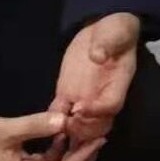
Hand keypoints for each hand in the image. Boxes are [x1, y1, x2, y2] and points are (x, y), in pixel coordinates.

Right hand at [0, 112, 106, 160]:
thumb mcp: (5, 129)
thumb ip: (36, 125)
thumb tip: (65, 120)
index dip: (85, 157)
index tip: (99, 138)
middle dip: (83, 158)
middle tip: (97, 136)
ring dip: (70, 153)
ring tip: (83, 133)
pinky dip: (56, 150)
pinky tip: (60, 133)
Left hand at [55, 12, 140, 143]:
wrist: (102, 29)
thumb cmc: (115, 31)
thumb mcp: (115, 32)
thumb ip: (107, 44)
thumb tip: (97, 55)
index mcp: (117, 84)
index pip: (111, 106)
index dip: (96, 111)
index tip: (79, 108)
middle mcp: (102, 97)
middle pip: (97, 125)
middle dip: (82, 129)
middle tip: (67, 122)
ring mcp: (84, 98)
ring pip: (80, 125)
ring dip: (69, 131)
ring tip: (53, 130)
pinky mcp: (67, 95)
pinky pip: (61, 113)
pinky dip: (53, 122)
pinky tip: (42, 124)